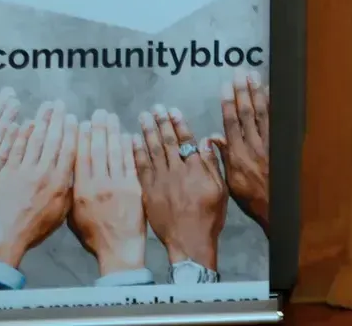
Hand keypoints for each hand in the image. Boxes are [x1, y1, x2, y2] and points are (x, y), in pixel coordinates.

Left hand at [0, 101, 77, 269]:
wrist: (7, 237)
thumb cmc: (36, 228)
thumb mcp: (62, 211)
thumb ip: (68, 188)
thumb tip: (74, 171)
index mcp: (60, 181)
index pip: (69, 149)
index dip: (71, 131)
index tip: (73, 118)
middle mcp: (44, 172)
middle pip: (53, 140)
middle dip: (57, 119)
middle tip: (59, 104)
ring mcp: (25, 170)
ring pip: (35, 140)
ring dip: (41, 121)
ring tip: (45, 107)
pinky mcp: (8, 172)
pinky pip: (15, 148)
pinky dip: (20, 134)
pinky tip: (24, 123)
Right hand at [68, 110, 145, 276]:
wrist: (119, 250)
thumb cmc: (94, 237)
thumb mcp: (73, 216)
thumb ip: (72, 192)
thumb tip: (70, 171)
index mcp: (80, 191)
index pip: (79, 158)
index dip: (80, 138)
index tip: (81, 122)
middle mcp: (98, 184)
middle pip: (97, 149)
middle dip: (97, 128)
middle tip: (99, 112)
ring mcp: (117, 184)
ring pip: (114, 152)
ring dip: (113, 132)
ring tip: (111, 117)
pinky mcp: (134, 187)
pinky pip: (130, 162)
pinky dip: (128, 147)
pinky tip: (127, 135)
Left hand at [135, 106, 226, 271]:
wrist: (188, 243)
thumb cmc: (208, 218)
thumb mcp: (220, 190)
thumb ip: (211, 164)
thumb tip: (206, 140)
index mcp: (195, 169)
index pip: (185, 140)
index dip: (178, 124)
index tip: (171, 110)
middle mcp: (176, 171)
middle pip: (166, 142)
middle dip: (160, 123)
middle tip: (154, 108)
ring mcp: (160, 182)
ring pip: (152, 151)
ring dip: (147, 132)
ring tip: (142, 117)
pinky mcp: (147, 192)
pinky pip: (139, 168)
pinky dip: (135, 153)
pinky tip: (131, 141)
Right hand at [214, 71, 269, 232]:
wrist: (276, 207)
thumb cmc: (250, 197)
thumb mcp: (230, 181)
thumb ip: (223, 157)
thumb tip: (213, 137)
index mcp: (237, 154)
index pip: (231, 123)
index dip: (228, 103)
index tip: (226, 86)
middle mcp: (252, 145)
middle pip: (247, 114)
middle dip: (243, 91)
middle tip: (240, 73)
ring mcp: (268, 144)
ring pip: (262, 114)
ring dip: (258, 93)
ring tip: (254, 76)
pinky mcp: (280, 145)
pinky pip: (276, 122)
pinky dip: (273, 106)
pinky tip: (271, 93)